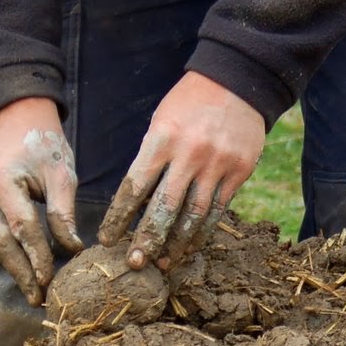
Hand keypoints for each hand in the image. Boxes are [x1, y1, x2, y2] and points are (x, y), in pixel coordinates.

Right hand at [0, 97, 84, 306]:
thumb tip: (73, 249)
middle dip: (21, 273)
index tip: (51, 279)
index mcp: (4, 183)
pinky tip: (27, 272)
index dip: (38, 256)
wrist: (18, 119)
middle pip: (2, 244)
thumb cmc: (44, 144)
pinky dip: (12, 255)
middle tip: (39, 299)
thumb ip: (63, 211)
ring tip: (33, 293)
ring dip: (15, 269)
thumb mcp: (61, 173)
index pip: (23, 228)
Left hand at [98, 72, 264, 271]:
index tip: (107, 239)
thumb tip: (139, 201)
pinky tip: (190, 246)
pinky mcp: (238, 172)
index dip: (119, 217)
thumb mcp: (162, 122)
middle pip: (164, 208)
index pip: (135, 187)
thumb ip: (153, 158)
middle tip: (134, 264)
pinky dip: (202, 231)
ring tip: (163, 263)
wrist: (237, 81)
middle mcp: (189, 155)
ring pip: (193, 215)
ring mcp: (216, 165)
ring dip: (177, 243)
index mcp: (162, 139)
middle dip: (147, 239)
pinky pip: (217, 209)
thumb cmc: (189, 103)